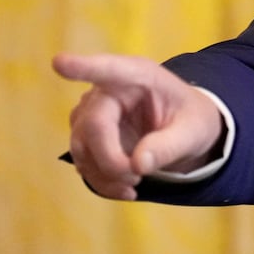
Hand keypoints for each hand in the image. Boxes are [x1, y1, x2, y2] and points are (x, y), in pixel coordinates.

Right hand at [53, 52, 224, 199]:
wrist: (185, 131)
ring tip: (136, 184)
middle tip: (137, 178)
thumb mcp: (194, 131)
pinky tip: (126, 190)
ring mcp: (92, 113)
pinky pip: (83, 162)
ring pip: (81, 147)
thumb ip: (169, 146)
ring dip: (104, 175)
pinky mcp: (87, 136)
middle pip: (92, 125)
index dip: (83, 67)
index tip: (59, 63)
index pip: (108, 70)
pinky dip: (102, 182)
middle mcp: (108, 90)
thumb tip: (137, 165)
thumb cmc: (191, 119)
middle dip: (110, 160)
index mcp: (139, 76)